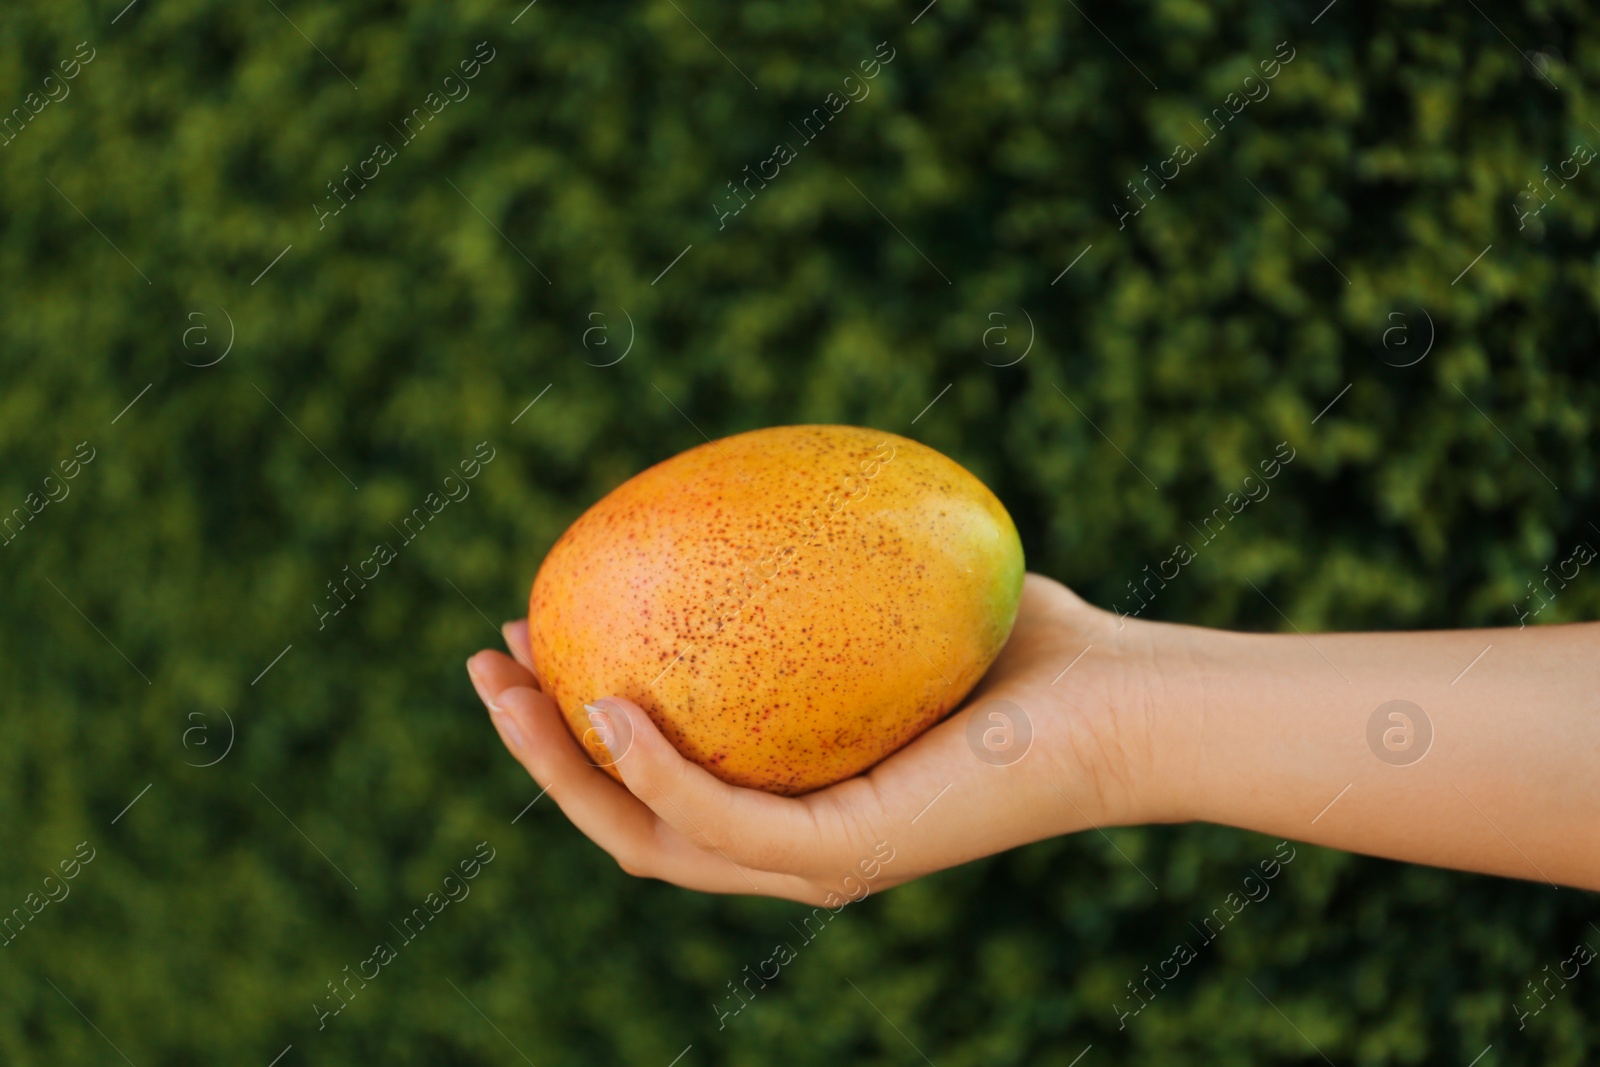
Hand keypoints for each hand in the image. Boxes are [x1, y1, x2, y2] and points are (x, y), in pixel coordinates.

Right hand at [466, 574, 1163, 903]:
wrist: (1131, 703)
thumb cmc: (1033, 645)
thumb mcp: (898, 591)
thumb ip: (826, 567)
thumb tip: (755, 493)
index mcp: (799, 797)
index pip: (662, 776)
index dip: (580, 721)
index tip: (539, 632)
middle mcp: (796, 846)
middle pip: (630, 818)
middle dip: (543, 750)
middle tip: (489, 664)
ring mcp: (816, 865)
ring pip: (649, 838)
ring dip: (563, 766)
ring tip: (511, 683)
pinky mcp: (846, 861)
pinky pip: (716, 824)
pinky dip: (648, 773)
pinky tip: (604, 705)